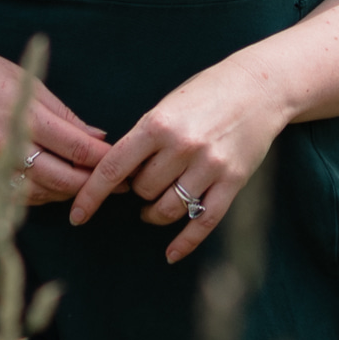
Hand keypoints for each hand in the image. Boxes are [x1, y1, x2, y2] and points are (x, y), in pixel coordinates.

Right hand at [0, 34, 110, 205]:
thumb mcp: (23, 80)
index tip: (125, 162)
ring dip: (69, 192)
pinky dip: (42, 195)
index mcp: (22, 115)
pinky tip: (57, 186)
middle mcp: (6, 146)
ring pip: (41, 194)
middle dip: (93, 183)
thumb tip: (95, 136)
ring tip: (92, 185)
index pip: (76, 148)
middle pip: (62, 180)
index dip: (105, 160)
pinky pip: (17, 195)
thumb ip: (61, 113)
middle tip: (119, 182)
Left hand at [70, 54, 297, 263]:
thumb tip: (116, 177)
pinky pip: (204, 222)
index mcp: (158, 123)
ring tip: (154, 207)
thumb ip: (143, 139)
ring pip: (167, 209)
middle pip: (142, 190)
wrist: (261, 85)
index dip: (91, 195)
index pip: (114, 168)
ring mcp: (210, 165)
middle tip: (143, 183)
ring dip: (155, 214)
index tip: (77, 215)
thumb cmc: (207, 92)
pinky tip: (171, 254)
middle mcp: (183, 146)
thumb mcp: (168, 106)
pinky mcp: (233, 181)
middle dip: (138, 192)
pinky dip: (185, 243)